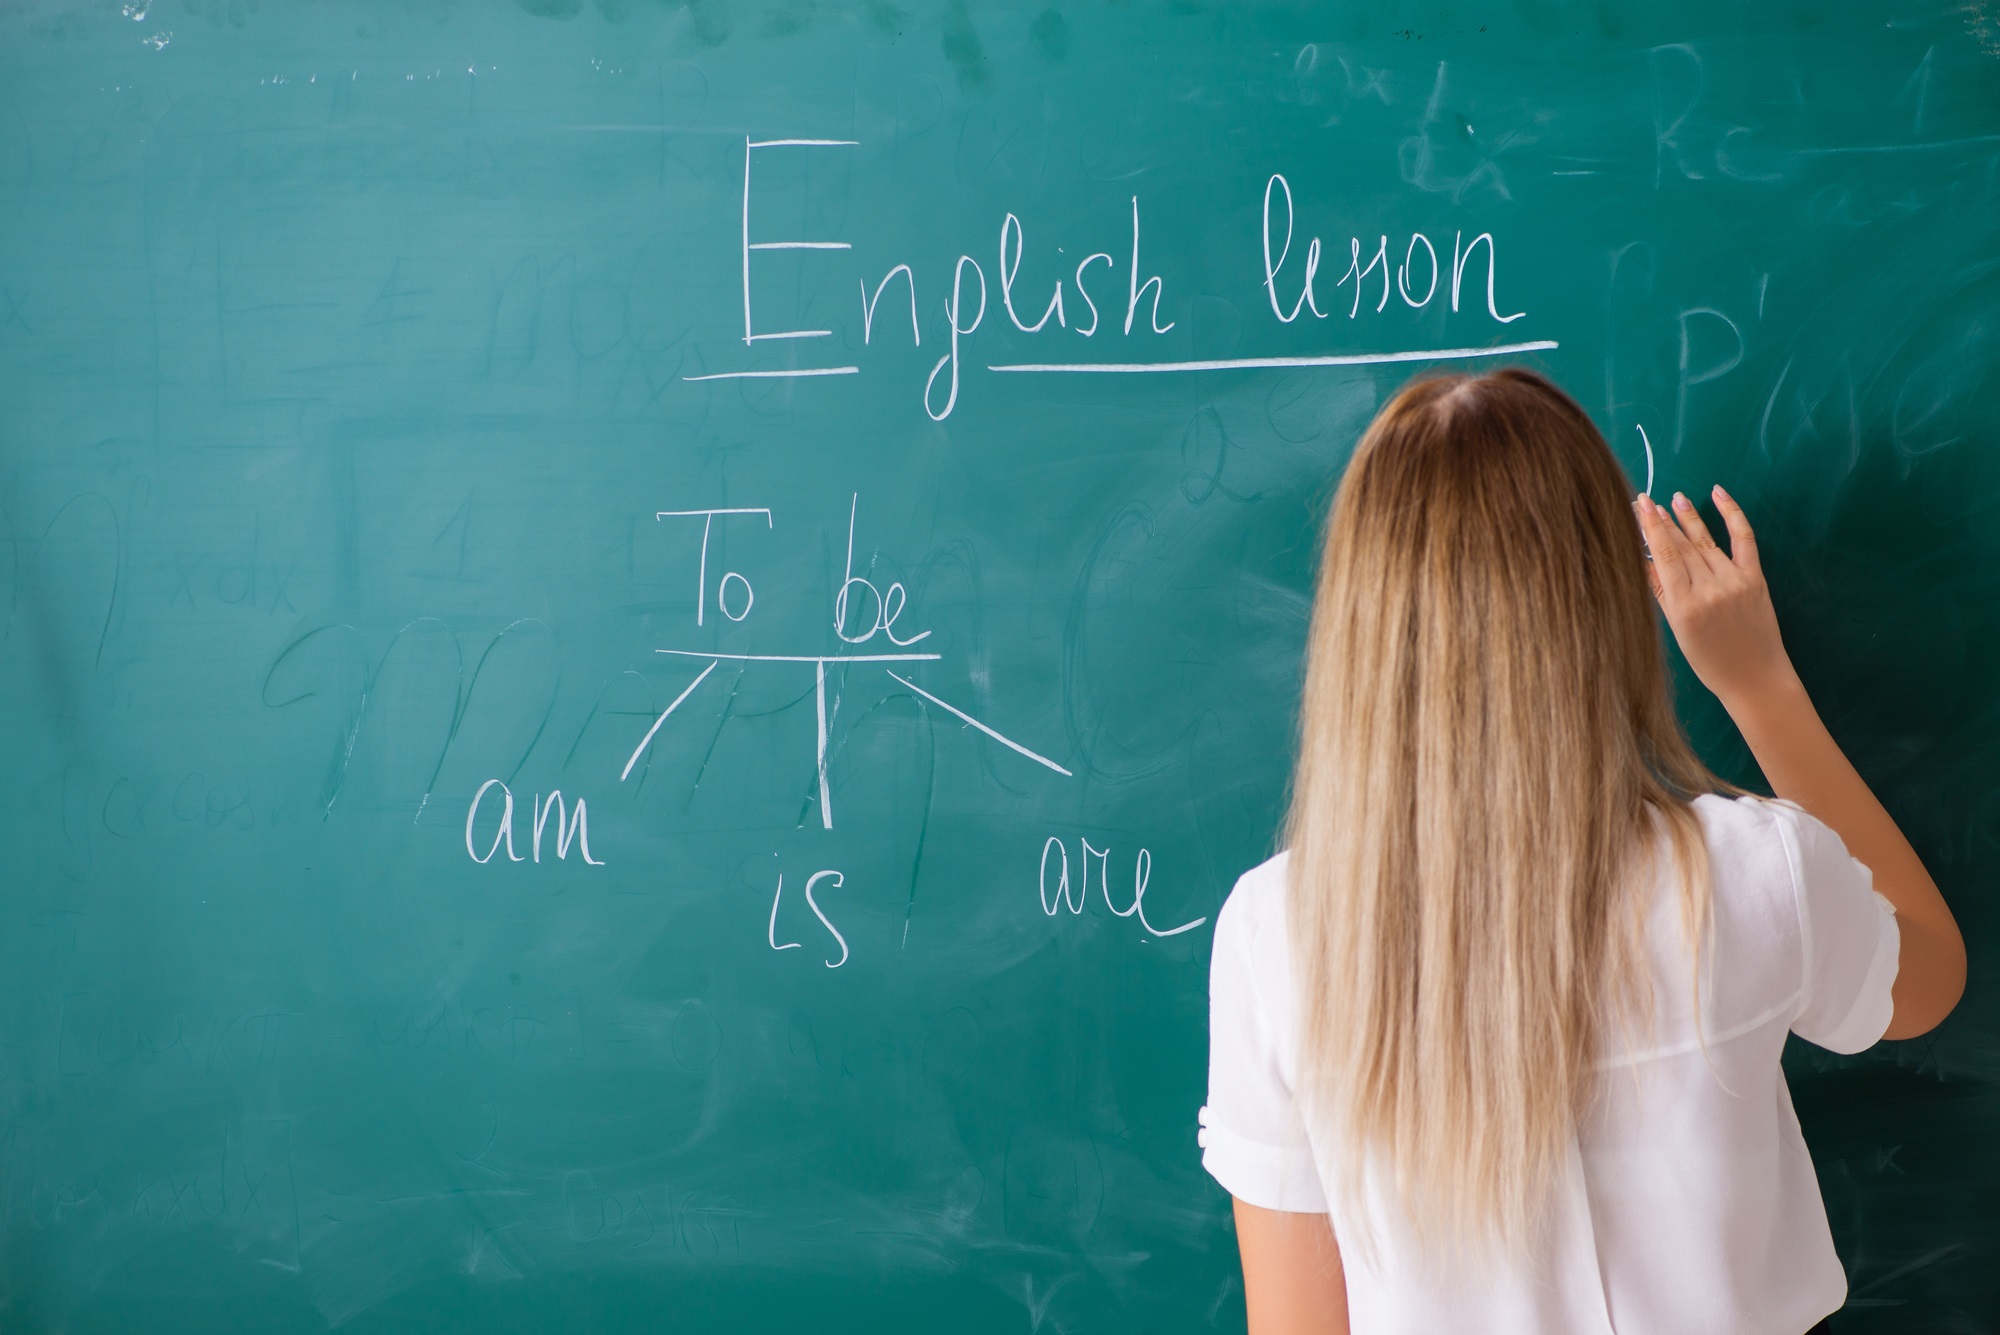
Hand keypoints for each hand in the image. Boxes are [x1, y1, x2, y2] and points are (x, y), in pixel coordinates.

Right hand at [1633, 487, 1798, 709]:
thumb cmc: (1710, 661)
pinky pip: (1743, 538)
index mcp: (1685, 605)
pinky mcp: (1755, 577)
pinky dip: (1732, 513)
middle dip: (1663, 521)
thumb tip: (1644, 560)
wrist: (1755, 677)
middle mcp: (1710, 588)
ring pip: (1705, 541)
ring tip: (1675, 498)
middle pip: (1682, 545)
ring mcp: (1734, 581)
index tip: (1640, 506)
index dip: (1650, 527)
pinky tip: (1718, 494)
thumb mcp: (1677, 631)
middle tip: (1648, 501)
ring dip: (1688, 516)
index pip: (1664, 555)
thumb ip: (1662, 593)